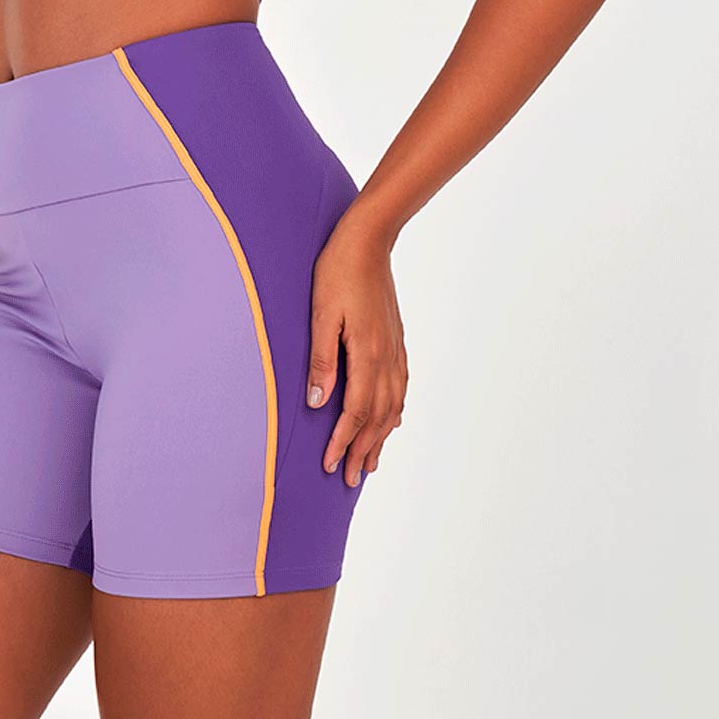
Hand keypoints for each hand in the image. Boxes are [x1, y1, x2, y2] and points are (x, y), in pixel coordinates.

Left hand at [306, 212, 406, 487]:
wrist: (367, 240)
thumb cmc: (337, 272)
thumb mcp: (321, 314)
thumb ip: (320, 360)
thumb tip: (318, 402)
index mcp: (366, 353)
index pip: (354, 411)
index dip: (342, 442)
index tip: (330, 465)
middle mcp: (385, 357)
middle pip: (377, 416)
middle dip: (363, 450)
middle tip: (350, 478)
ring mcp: (394, 349)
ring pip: (392, 406)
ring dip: (381, 437)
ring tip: (371, 464)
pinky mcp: (395, 341)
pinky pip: (400, 387)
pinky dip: (395, 412)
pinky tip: (391, 422)